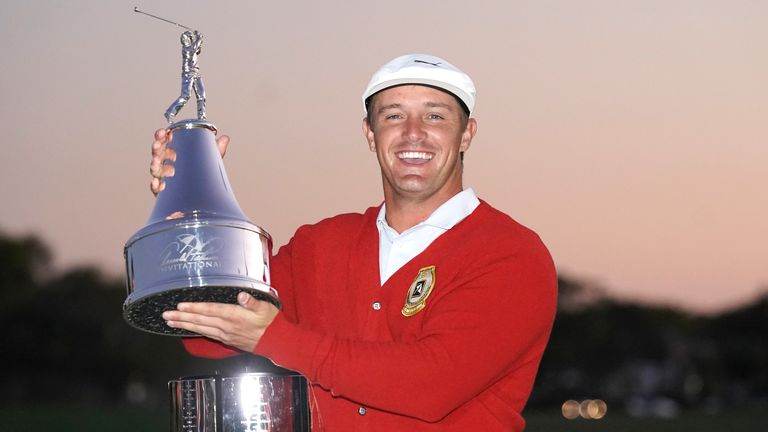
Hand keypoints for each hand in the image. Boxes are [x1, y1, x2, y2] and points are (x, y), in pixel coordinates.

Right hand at [149, 128, 229, 194]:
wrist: (200, 196)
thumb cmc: (199, 174)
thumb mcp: (208, 160)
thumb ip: (215, 149)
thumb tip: (225, 138)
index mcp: (174, 153)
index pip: (165, 142)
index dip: (162, 136)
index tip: (163, 132)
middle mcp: (166, 163)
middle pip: (158, 154)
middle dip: (157, 147)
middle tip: (158, 144)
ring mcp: (164, 178)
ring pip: (155, 170)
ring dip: (154, 165)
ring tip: (156, 162)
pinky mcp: (163, 192)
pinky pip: (156, 189)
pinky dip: (156, 186)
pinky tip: (158, 184)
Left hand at [162, 292, 278, 351]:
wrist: (275, 341)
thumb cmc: (270, 322)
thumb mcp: (265, 307)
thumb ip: (252, 302)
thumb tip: (242, 296)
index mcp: (234, 316)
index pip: (210, 311)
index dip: (195, 308)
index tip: (181, 305)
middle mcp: (226, 326)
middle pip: (200, 321)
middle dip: (182, 317)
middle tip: (166, 315)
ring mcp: (225, 334)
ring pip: (200, 329)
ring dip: (184, 325)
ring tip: (170, 322)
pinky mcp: (226, 339)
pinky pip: (206, 334)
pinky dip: (194, 331)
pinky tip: (187, 329)